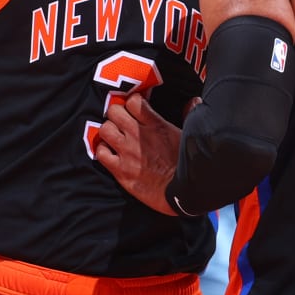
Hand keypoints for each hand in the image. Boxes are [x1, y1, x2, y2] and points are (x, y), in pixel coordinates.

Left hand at [92, 92, 184, 215]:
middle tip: (121, 123)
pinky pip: (100, 153)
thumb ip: (191, 115)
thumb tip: (194, 101)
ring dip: (108, 132)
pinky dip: (103, 151)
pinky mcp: (120, 170)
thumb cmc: (189, 164)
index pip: (134, 101)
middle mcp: (138, 135)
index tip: (134, 109)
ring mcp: (127, 152)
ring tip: (114, 138)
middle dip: (116, 115)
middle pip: (114, 111)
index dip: (132, 103)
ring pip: (104, 129)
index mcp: (156, 125)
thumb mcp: (191, 135)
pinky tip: (110, 155)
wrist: (183, 192)